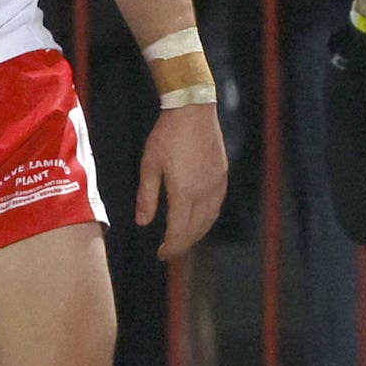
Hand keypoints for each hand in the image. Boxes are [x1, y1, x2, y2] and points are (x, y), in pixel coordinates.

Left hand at [138, 102, 226, 259]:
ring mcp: (216, 185)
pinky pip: (216, 207)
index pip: (179, 231)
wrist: (193, 111)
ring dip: (195, 234)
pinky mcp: (222, 177)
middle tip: (169, 253)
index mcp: (184, 192)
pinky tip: (198, 220)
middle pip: (195, 230)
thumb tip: (143, 223)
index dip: (170, 247)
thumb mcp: (149, 165)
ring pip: (209, 221)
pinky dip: (206, 220)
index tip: (161, 255)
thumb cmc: (167, 136)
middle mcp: (204, 193)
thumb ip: (147, 196)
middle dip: (182, 245)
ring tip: (181, 240)